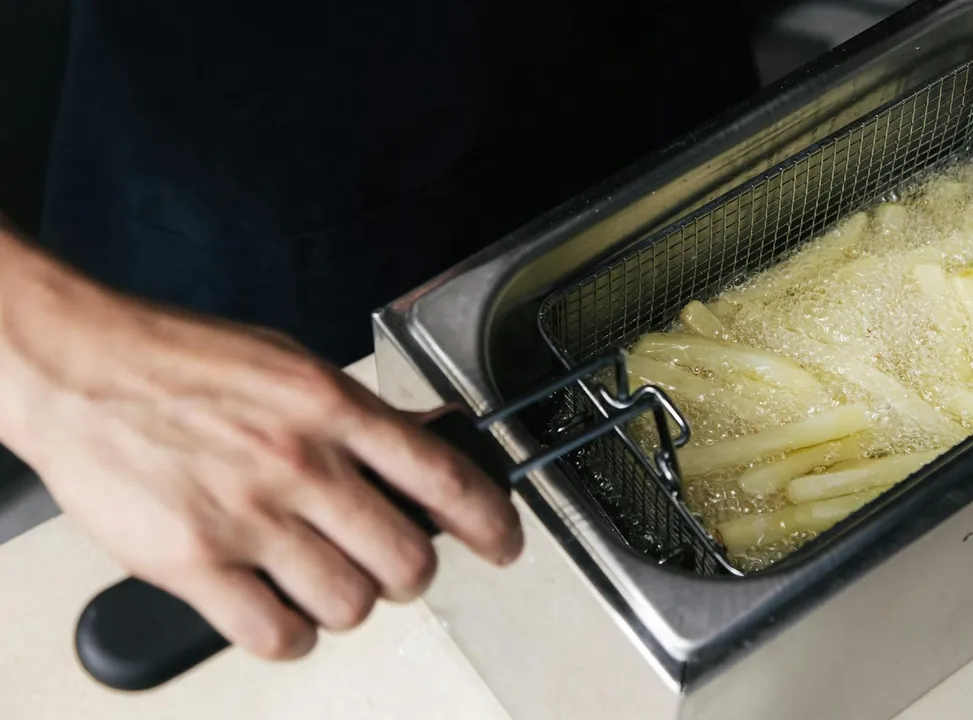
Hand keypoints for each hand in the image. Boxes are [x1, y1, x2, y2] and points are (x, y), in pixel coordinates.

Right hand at [0, 259, 521, 660]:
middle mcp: (299, 464)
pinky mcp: (194, 563)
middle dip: (412, 572)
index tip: (507, 543)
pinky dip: (293, 635)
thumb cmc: (183, 363)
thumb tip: (432, 437)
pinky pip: (277, 634)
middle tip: (394, 563)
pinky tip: (282, 610)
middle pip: (408, 560)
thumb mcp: (294, 365)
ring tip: (328, 581)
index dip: (493, 522)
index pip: (445, 477)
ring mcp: (248, 517)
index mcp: (331, 407)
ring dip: (353, 603)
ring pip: (352, 604)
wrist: (79, 367)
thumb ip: (363, 414)